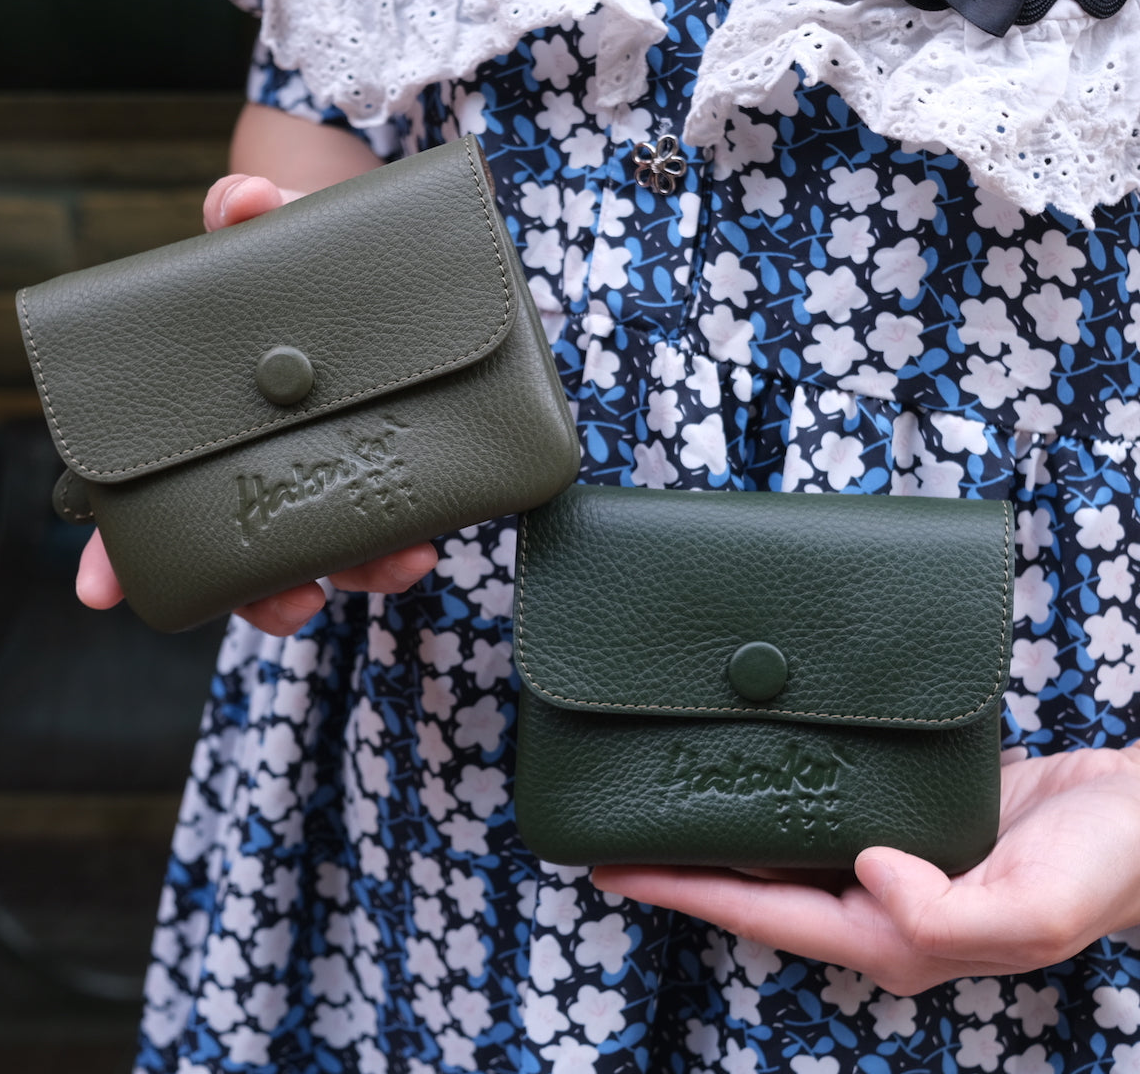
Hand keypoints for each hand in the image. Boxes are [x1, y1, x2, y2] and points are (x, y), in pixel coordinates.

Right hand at [75, 169, 438, 634]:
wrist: (387, 264)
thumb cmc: (302, 260)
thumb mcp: (273, 232)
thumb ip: (247, 215)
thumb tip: (241, 202)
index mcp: (213, 426)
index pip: (151, 504)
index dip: (117, 551)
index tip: (99, 588)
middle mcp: (269, 463)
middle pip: (247, 551)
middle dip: (267, 594)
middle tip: (299, 599)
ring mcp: (332, 473)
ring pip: (330, 551)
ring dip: (362, 571)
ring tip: (402, 562)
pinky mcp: (394, 470)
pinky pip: (394, 524)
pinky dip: (407, 540)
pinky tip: (429, 537)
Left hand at [591, 745, 1139, 994]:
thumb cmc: (1101, 868)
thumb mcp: (1031, 906)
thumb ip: (947, 914)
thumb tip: (866, 874)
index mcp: (893, 936)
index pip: (760, 917)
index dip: (681, 893)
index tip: (613, 867)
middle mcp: (878, 904)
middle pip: (754, 889)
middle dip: (681, 866)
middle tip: (613, 830)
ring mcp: (888, 862)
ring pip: (781, 850)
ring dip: (720, 830)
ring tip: (660, 799)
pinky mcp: (904, 818)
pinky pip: (819, 809)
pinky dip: (773, 793)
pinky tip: (748, 767)